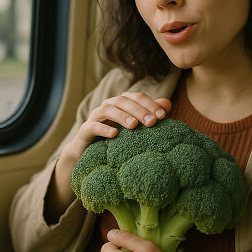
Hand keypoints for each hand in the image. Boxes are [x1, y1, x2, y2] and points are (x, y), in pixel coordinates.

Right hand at [45, 93, 170, 222]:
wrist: (90, 153)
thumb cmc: (119, 138)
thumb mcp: (136, 127)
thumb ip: (150, 115)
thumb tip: (167, 104)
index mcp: (122, 103)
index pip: (137, 97)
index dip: (150, 104)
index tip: (163, 116)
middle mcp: (108, 106)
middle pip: (124, 101)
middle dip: (139, 110)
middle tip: (152, 122)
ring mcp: (95, 117)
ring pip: (108, 109)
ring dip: (122, 116)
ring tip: (134, 126)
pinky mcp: (85, 130)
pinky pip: (93, 126)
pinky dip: (103, 128)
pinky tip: (114, 134)